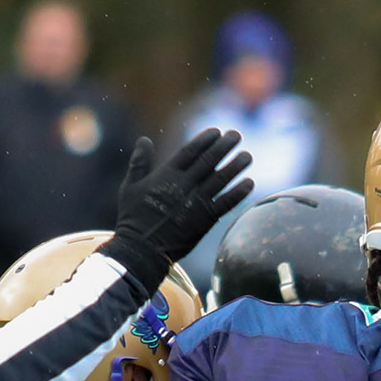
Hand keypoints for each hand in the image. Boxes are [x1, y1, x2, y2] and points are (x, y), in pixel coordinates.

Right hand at [108, 127, 251, 276]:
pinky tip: (249, 183)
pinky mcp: (205, 220)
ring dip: (236, 167)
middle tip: (237, 135)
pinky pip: (225, 203)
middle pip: (209, 161)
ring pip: (221, 179)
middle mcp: (184, 185)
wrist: (141, 249)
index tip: (216, 131)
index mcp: (166, 175)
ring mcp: (196, 202)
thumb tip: (144, 139)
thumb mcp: (130, 186)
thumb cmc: (133, 218)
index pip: (190, 151)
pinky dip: (238, 193)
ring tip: (247, 156)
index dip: (205, 140)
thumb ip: (139, 162)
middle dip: (224, 146)